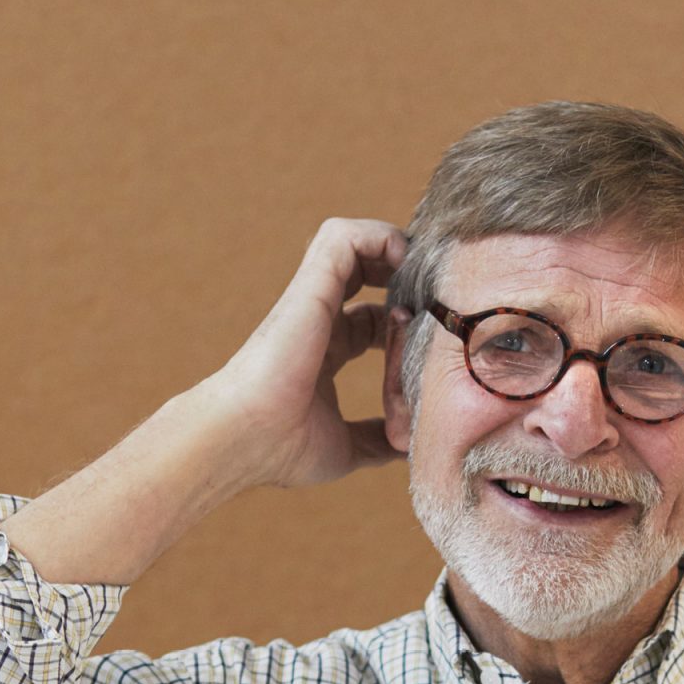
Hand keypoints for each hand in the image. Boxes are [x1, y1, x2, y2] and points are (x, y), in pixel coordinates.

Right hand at [188, 217, 410, 490]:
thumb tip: (408, 447)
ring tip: (423, 275)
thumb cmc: (283, 448)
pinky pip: (344, 236)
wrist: (245, 438)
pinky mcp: (311, 284)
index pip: (371, 322)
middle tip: (437, 300)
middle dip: (405, 279)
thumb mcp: (346, 448)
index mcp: (324, 353)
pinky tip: (404, 261)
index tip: (433, 342)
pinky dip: (379, 236)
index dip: (405, 325)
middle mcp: (318, 321)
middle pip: (366, 277)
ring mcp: (312, 300)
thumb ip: (376, 442)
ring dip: (393, 248)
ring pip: (354, 245)